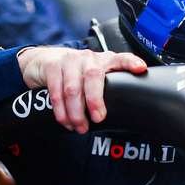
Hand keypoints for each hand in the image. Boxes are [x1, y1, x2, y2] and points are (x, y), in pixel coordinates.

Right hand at [17, 47, 146, 133]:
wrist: (44, 61)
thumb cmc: (76, 72)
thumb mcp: (95, 75)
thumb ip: (108, 87)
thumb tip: (122, 113)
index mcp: (105, 60)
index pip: (121, 58)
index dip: (130, 63)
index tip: (140, 69)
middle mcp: (88, 58)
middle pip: (93, 76)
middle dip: (95, 100)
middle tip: (97, 119)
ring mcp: (69, 60)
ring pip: (72, 89)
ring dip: (76, 112)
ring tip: (80, 126)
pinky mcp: (52, 66)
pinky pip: (56, 92)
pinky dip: (61, 111)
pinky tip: (66, 121)